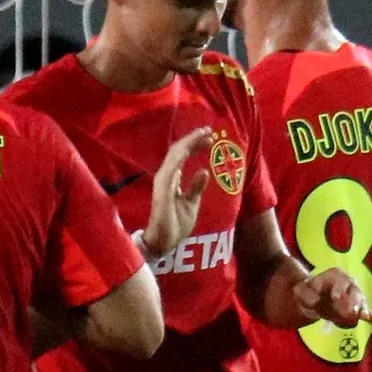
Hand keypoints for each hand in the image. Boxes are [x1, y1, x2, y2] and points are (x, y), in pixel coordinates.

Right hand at [143, 127, 213, 253]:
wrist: (164, 242)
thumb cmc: (175, 224)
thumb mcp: (191, 203)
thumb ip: (196, 187)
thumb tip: (204, 171)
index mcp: (172, 179)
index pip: (182, 156)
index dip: (194, 145)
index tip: (209, 137)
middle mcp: (165, 176)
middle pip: (179, 151)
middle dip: (193, 139)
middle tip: (208, 130)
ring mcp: (163, 181)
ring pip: (175, 155)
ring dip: (189, 143)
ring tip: (204, 135)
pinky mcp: (162, 189)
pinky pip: (171, 168)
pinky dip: (180, 156)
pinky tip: (190, 147)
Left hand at [294, 268, 371, 327]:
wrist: (312, 299)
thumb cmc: (306, 291)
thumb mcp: (300, 291)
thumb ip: (306, 294)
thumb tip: (315, 301)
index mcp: (334, 275)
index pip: (339, 278)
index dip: (338, 288)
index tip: (335, 297)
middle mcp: (348, 283)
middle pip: (354, 290)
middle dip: (353, 300)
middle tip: (351, 311)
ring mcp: (354, 296)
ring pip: (361, 302)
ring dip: (362, 309)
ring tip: (363, 316)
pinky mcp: (357, 308)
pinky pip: (367, 312)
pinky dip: (371, 318)